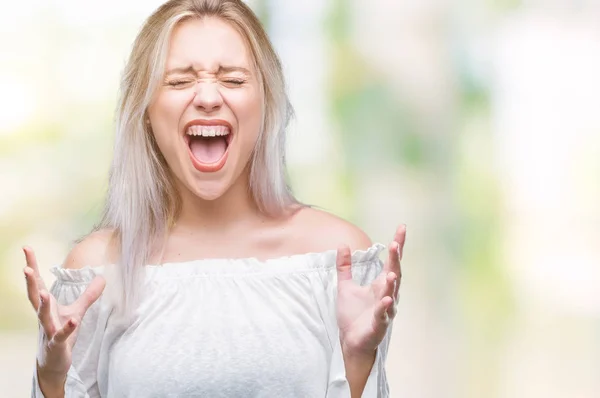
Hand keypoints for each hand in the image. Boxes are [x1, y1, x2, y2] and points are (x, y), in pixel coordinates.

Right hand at [23, 246, 104, 389]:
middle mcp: (44, 316)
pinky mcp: (57, 344)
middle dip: (30, 282)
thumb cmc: (61, 333)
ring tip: (44, 293)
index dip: (32, 265)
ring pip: (43, 316)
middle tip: (25, 267)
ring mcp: (48, 330)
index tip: (26, 247)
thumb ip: (88, 295)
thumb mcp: (77, 311)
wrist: (54, 362)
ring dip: (42, 305)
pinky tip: (73, 320)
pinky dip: (67, 327)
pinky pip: (60, 335)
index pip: (38, 282)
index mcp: (47, 306)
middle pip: (34, 296)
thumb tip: (102, 277)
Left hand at [335, 225, 404, 356]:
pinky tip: (386, 300)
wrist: (351, 341)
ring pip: (391, 294)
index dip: (398, 246)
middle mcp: (386, 295)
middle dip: (396, 259)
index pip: (391, 262)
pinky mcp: (379, 324)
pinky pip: (383, 314)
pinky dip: (385, 307)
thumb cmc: (353, 315)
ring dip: (392, 284)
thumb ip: (344, 267)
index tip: (402, 228)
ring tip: (391, 273)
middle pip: (395, 273)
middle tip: (396, 243)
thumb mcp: (345, 286)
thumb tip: (342, 244)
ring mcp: (385, 310)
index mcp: (380, 285)